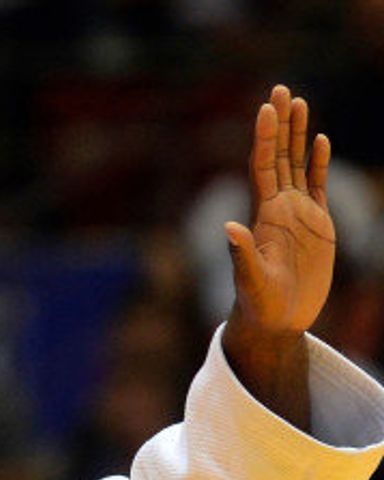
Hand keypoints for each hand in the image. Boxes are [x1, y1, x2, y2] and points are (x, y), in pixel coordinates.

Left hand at [225, 85, 333, 338]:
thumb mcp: (250, 280)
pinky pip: (316, 184)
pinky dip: (318, 162)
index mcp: (263, 214)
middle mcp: (278, 207)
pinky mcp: (316, 224)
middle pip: (278, 154)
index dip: (264, 138)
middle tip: (280, 88)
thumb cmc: (259, 304)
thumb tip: (229, 227)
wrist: (277, 320)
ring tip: (298, 101)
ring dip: (297, 133)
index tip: (264, 109)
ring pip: (296, 163)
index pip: (262, 166)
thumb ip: (241, 255)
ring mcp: (297, 213)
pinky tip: (320, 140)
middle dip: (279, 122)